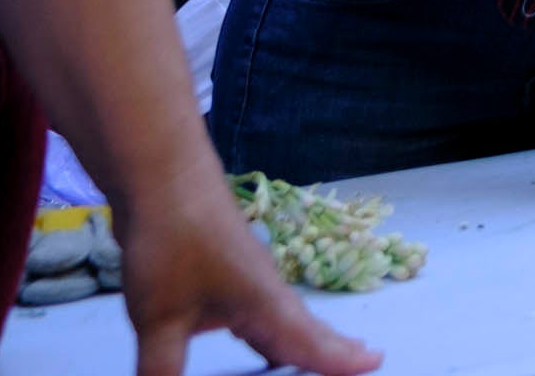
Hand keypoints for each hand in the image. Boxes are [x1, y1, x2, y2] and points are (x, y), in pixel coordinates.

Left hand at [111, 160, 380, 375]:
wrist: (163, 178)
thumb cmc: (173, 243)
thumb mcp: (159, 319)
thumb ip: (163, 369)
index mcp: (263, 304)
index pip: (307, 342)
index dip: (339, 359)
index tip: (375, 362)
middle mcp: (263, 291)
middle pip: (303, 328)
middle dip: (329, 348)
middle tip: (361, 359)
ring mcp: (245, 277)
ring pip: (280, 319)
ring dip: (299, 340)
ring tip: (315, 355)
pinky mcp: (224, 269)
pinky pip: (256, 311)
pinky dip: (267, 331)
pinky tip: (254, 334)